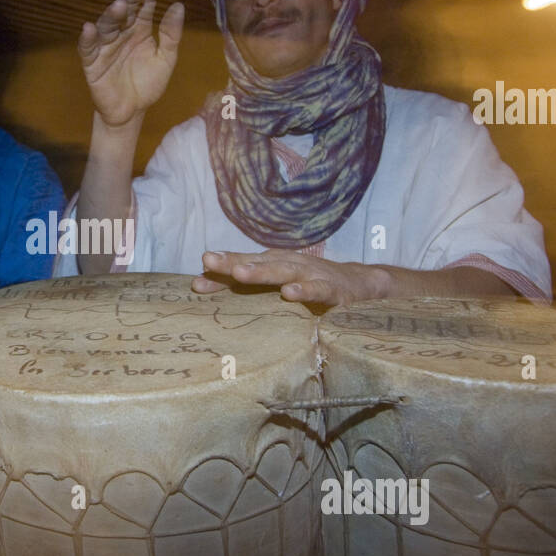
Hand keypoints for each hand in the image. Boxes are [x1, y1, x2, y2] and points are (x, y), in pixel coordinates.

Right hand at [78, 0, 183, 128]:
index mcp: (139, 29)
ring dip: (112, 15)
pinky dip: (88, 38)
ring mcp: (105, 46)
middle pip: (125, 11)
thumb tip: (178, 5)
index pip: (144, 3)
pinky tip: (89, 28)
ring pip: (107, 26)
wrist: (132, 112)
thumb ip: (170, 34)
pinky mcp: (92, 63)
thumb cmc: (148, 83)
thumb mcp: (166, 58)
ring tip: (120, 5)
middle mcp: (121, 33)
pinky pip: (88, 48)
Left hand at [194, 250, 390, 306]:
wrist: (360, 285)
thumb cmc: (310, 283)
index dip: (219, 272)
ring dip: (261, 272)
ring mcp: (310, 274)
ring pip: (283, 271)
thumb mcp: (275, 285)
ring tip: (240, 273)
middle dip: (233, 263)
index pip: (242, 265)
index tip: (195, 281)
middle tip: (210, 262)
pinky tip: (290, 293)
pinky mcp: (332, 289)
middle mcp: (289, 264)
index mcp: (273, 264)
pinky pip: (316, 289)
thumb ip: (240, 287)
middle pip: (257, 263)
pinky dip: (303, 289)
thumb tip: (198, 283)